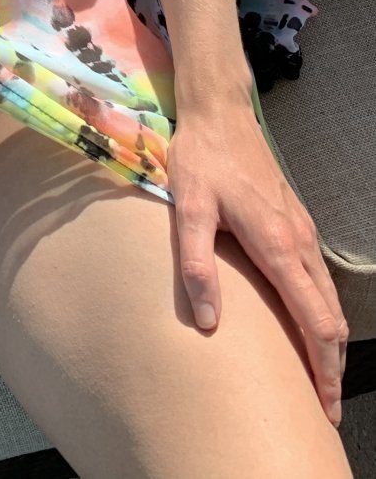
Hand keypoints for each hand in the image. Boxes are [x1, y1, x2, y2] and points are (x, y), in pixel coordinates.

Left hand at [167, 105, 348, 425]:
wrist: (220, 112)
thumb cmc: (201, 158)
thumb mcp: (188, 208)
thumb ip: (196, 264)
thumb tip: (208, 321)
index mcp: (278, 245)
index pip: (315, 321)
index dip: (323, 368)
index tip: (325, 405)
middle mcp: (299, 241)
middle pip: (331, 317)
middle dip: (332, 365)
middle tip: (325, 408)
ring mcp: (301, 229)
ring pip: (329, 297)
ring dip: (329, 339)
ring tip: (319, 375)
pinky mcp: (295, 220)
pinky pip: (319, 276)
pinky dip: (322, 311)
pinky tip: (307, 322)